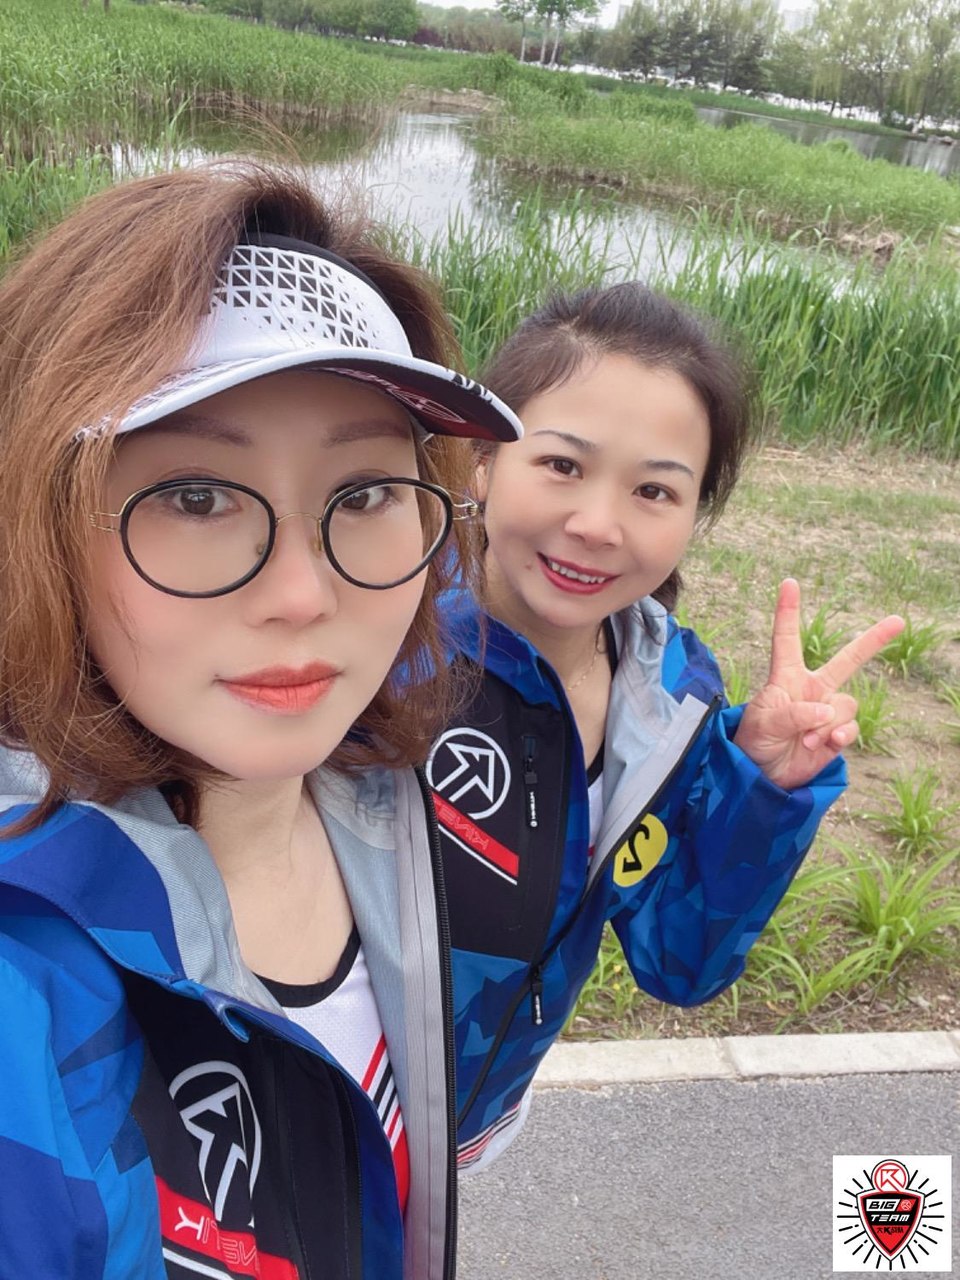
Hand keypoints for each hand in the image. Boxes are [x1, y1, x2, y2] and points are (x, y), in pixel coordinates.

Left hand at [733, 579, 904, 789]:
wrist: (763, 776)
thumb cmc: (755, 742)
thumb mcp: (765, 724)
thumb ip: (795, 714)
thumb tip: (826, 712)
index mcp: (785, 677)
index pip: (786, 639)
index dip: (788, 611)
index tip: (789, 582)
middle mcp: (811, 689)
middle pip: (847, 660)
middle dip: (873, 640)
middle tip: (898, 620)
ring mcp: (826, 711)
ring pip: (845, 705)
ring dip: (828, 724)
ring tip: (806, 740)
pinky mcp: (836, 733)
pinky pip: (849, 728)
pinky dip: (839, 736)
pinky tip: (825, 745)